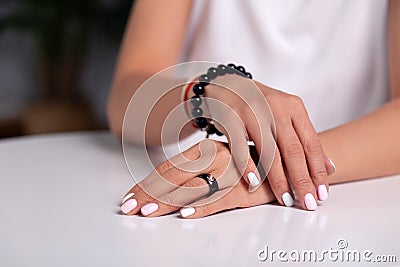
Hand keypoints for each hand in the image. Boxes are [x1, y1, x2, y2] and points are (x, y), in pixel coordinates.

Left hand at [120, 139, 275, 217]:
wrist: (280, 163)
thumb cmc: (241, 164)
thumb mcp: (214, 162)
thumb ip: (191, 173)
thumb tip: (161, 190)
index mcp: (202, 151)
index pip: (167, 169)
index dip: (146, 184)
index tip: (129, 198)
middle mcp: (213, 158)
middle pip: (173, 178)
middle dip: (148, 194)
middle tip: (129, 208)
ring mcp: (228, 173)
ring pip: (192, 188)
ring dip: (168, 201)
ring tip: (148, 212)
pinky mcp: (244, 189)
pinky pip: (220, 199)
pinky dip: (202, 207)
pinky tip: (186, 213)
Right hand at [203, 73, 334, 209]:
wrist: (226, 86)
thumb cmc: (259, 106)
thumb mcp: (286, 116)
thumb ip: (305, 139)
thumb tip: (329, 168)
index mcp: (293, 106)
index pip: (311, 143)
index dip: (318, 171)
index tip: (322, 194)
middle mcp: (275, 107)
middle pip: (293, 149)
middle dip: (302, 180)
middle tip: (308, 203)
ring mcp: (252, 112)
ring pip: (269, 151)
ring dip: (278, 179)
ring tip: (286, 199)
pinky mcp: (231, 118)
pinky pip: (240, 147)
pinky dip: (248, 166)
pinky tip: (255, 183)